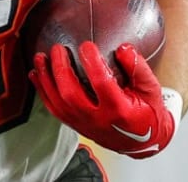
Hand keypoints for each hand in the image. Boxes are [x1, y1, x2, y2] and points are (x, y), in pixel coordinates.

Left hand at [29, 42, 174, 157]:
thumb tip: (124, 49)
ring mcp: (84, 124)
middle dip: (60, 69)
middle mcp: (98, 119)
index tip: (87, 45)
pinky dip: (42, 92)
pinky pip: (54, 110)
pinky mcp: (76, 126)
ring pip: (58, 103)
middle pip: (71, 94)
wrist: (143, 142)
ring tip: (40, 58)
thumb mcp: (151, 89)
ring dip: (46, 79)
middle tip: (57, 49)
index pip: (102, 83)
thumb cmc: (148, 114)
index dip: (92, 62)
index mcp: (119, 110)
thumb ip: (138, 68)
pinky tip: (36, 76)